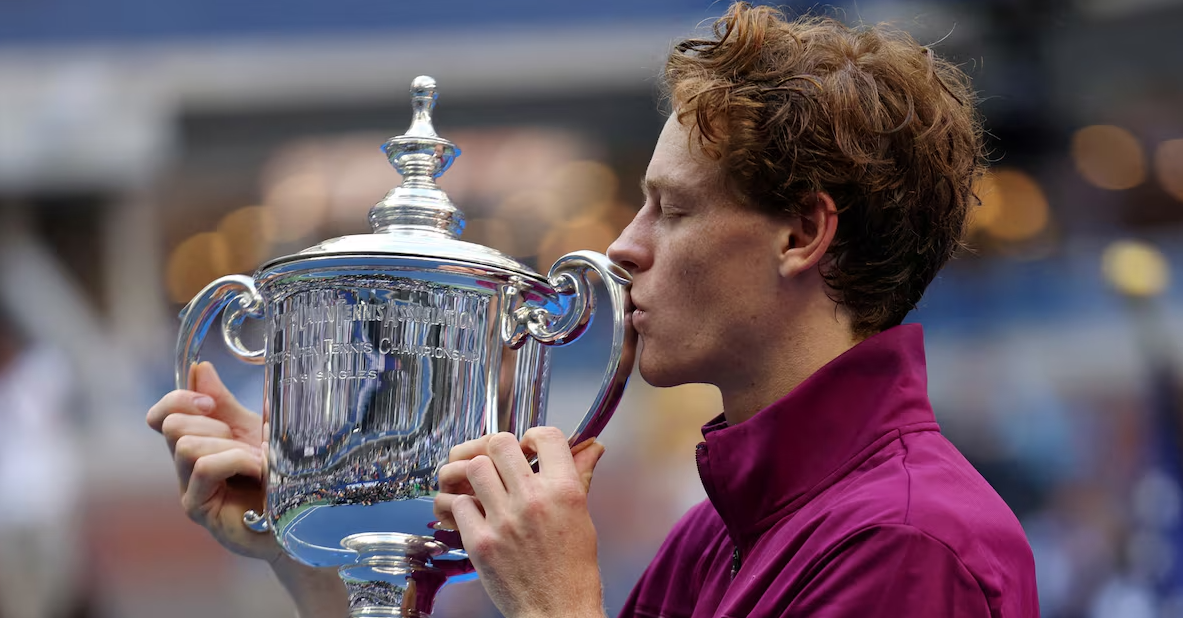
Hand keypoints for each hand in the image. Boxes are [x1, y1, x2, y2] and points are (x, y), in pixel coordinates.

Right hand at [146, 361, 277, 561]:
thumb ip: (225, 404)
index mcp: (197, 442)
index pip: (161, 416)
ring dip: (229, 446)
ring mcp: (190, 489)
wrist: (301, 514)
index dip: (178, 399)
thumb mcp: (253, 430)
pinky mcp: (199, 509)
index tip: (210, 402)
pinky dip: (234, 460)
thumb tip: (199, 368)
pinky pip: (203, 468)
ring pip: (186, 446)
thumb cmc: (276, 475)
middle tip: (245, 441)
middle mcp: (186, 467)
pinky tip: (258, 470)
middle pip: (172, 426)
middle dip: (212, 424)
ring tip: (258, 461)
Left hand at [434, 428, 607, 617]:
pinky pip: (458, 504)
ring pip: (475, 469)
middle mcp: (533, 500)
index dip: (533, 435)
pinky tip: (473, 514)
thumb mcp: (583, 516)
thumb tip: (591, 448)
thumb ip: (579, 477)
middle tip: (502, 464)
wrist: (557, 610)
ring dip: (477, 475)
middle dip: (499, 450)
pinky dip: (461, 506)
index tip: (528, 446)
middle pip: (501, 444)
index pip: (546, 436)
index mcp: (564, 491)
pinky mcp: (480, 541)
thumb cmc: (573, 569)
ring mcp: (504, 520)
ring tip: (484, 488)